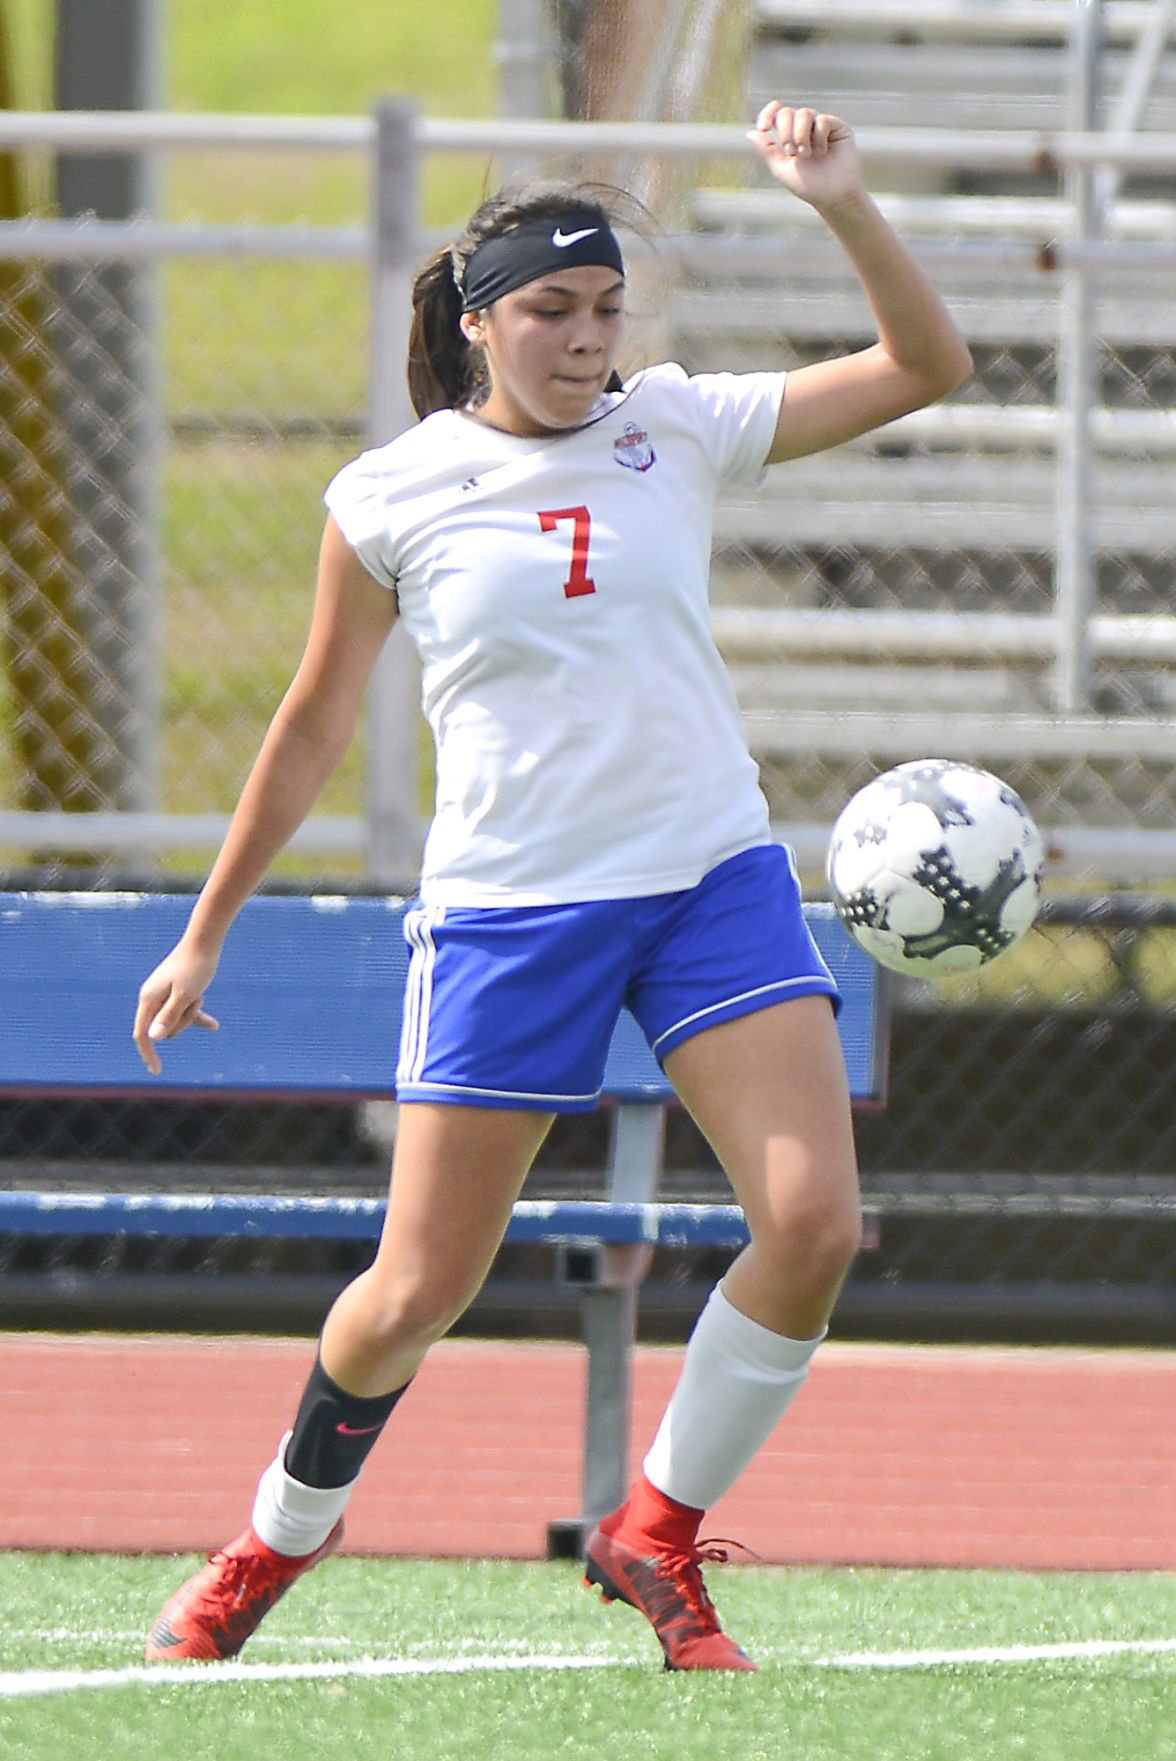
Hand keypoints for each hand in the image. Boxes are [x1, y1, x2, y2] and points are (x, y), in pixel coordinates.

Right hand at [133, 941, 220, 1074]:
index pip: (142, 1034)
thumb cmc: (196, 967)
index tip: (158, 1071)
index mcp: (149, 999)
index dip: (148, 1054)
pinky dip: (199, 1016)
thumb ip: (169, 1017)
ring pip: (178, 1020)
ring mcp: (165, 995)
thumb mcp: (185, 996)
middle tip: (195, 998)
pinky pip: (187, 1011)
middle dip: (183, 1022)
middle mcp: (152, 998)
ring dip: (193, 1013)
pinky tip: (215, 1026)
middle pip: (165, 1028)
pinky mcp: (178, 991)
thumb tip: (154, 1037)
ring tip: (200, 992)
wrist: (204, 940)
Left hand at [746, 102, 863, 209]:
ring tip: (806, 154)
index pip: (777, 112)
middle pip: (787, 112)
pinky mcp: (838, 126)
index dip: (768, 114)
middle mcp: (805, 127)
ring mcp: (821, 125)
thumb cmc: (809, 186)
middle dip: (785, 132)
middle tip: (792, 152)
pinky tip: (823, 151)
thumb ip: (767, 150)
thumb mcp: (782, 168)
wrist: (832, 196)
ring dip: (800, 135)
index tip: (764, 128)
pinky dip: (819, 137)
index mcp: (790, 134)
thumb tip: (750, 133)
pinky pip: (822, 120)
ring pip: (804, 113)